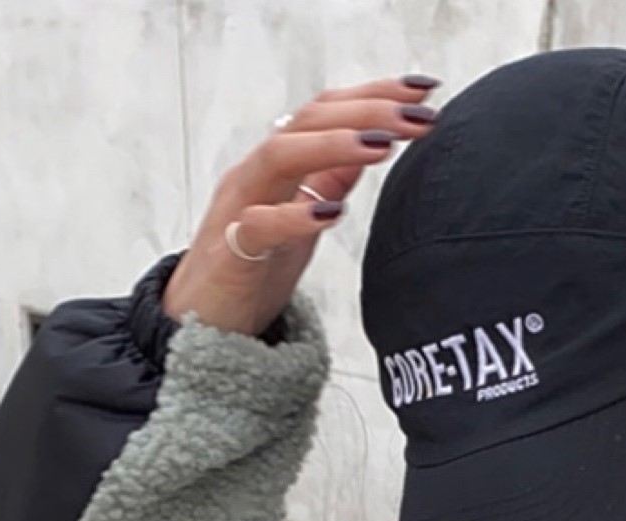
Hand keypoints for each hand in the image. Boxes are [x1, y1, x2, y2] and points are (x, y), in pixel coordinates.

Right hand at [162, 75, 441, 337]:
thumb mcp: (301, 218)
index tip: (423, 91)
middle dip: (366, 110)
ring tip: (382, 144)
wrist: (202, 325)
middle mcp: (256, 176)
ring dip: (333, 145)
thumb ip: (330, 180)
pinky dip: (294, 217)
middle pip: (307, 121)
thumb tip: (372, 142)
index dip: (372, 95)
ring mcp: (239, 209)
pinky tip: (332, 213)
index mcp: (277, 166)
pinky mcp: (232, 255)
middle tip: (418, 113)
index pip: (324, 112)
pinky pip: (259, 226)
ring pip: (279, 156)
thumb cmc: (253, 270)